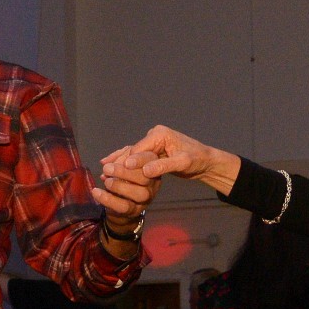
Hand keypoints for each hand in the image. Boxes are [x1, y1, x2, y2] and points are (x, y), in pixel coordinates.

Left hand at [95, 149, 159, 218]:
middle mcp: (152, 183)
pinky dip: (108, 199)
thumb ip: (118, 157)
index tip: (126, 162)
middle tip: (107, 169)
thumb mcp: (123, 160)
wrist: (123, 203)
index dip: (139, 160)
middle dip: (125, 173)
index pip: (150, 159)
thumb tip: (105, 162)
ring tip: (106, 181)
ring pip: (138, 193)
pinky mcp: (135, 211)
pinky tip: (96, 192)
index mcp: (150, 166)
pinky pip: (123, 206)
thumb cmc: (125, 176)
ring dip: (119, 186)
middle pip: (144, 178)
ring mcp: (145, 198)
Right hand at [106, 125, 238, 192]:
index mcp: (160, 134)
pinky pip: (135, 156)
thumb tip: (145, 171)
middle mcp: (154, 135)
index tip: (114, 172)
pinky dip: (123, 160)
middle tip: (104, 174)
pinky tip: (107, 163)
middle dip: (119, 163)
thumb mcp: (182, 164)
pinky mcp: (152, 150)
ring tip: (103, 172)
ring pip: (131, 153)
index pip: (139, 150)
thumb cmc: (197, 160)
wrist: (205, 161)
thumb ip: (163, 166)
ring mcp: (152, 142)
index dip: (126, 162)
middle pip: (132, 151)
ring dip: (117, 162)